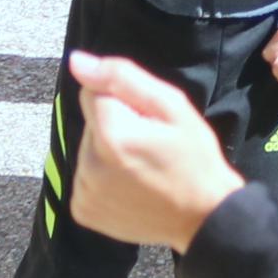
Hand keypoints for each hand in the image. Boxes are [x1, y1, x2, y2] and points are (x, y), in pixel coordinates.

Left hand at [63, 52, 245, 251]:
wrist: (201, 216)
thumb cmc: (194, 157)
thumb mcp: (173, 106)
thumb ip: (122, 78)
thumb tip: (77, 61)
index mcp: (111, 135)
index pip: (94, 93)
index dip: (125, 102)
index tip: (149, 122)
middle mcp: (88, 165)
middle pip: (91, 123)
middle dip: (115, 126)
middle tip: (150, 145)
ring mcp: (82, 192)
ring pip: (87, 150)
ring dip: (108, 152)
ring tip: (142, 167)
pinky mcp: (81, 210)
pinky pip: (85, 177)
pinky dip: (102, 178)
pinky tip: (128, 186)